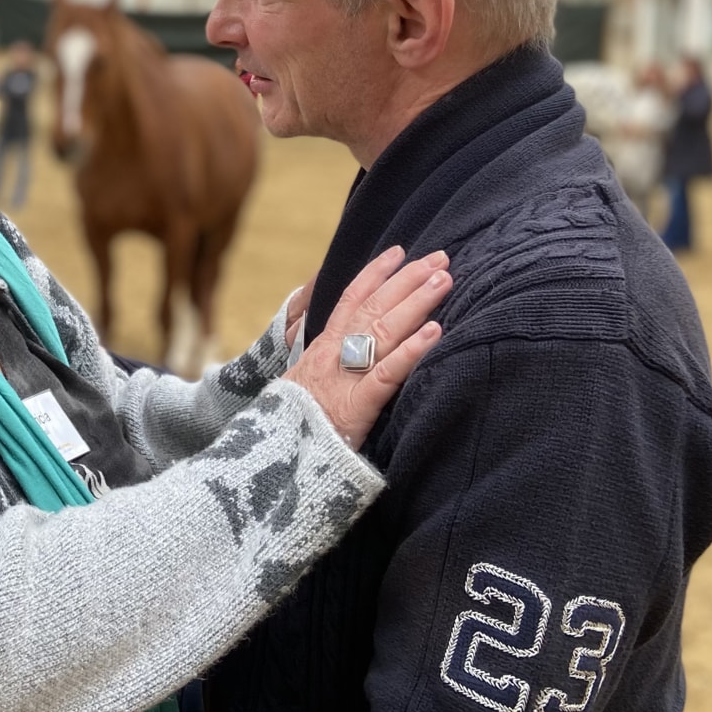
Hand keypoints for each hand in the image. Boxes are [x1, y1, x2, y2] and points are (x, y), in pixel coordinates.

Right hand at [282, 246, 450, 449]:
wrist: (268, 458)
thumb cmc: (291, 427)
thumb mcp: (301, 385)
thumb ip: (324, 366)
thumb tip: (342, 349)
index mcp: (321, 349)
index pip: (349, 300)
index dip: (374, 274)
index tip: (399, 252)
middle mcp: (332, 355)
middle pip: (373, 307)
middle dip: (407, 279)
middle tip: (440, 258)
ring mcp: (343, 378)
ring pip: (382, 330)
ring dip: (415, 302)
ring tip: (444, 281)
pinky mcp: (355, 406)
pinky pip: (386, 373)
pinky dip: (411, 350)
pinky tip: (434, 332)